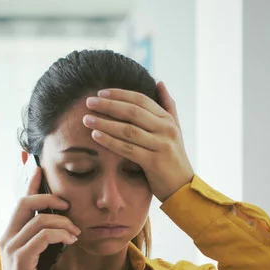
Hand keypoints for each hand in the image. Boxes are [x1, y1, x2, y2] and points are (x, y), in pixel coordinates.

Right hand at [0, 160, 80, 269]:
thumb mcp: (39, 257)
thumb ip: (43, 240)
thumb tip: (62, 225)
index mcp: (10, 234)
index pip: (20, 202)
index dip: (30, 183)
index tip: (39, 167)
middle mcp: (7, 237)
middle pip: (24, 203)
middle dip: (49, 198)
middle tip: (68, 204)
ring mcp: (11, 247)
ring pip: (39, 220)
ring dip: (63, 223)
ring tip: (76, 233)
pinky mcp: (21, 259)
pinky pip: (43, 236)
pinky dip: (61, 235)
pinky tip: (71, 241)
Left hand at [82, 81, 194, 201]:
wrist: (182, 187)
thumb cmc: (174, 157)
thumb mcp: (175, 129)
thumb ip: (168, 105)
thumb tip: (159, 82)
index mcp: (168, 119)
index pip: (141, 100)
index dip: (119, 94)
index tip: (101, 93)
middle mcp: (166, 129)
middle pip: (132, 112)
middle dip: (108, 105)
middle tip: (89, 102)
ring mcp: (161, 145)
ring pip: (128, 130)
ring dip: (105, 123)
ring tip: (87, 119)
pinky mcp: (154, 162)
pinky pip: (127, 149)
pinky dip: (110, 141)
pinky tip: (96, 136)